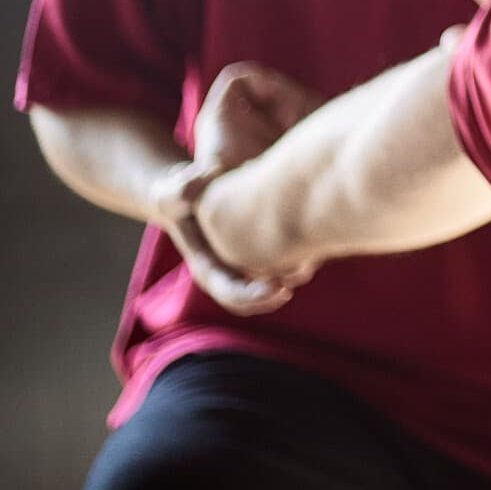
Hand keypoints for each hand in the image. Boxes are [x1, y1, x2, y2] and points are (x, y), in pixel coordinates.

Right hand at [155, 61, 324, 312]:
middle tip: (305, 272)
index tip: (279, 287)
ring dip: (294, 275)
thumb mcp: (174, 192)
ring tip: (314, 260)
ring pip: (274, 281)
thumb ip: (180, 192)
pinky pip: (284, 262)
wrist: (188, 192)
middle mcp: (229, 272)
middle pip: (256, 297)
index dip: (255, 295)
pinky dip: (299, 258)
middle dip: (279, 291)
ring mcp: (246, 263)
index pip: (232, 293)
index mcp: (208, 269)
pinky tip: (317, 240)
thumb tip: (189, 191)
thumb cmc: (180, 193)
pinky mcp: (261, 248)